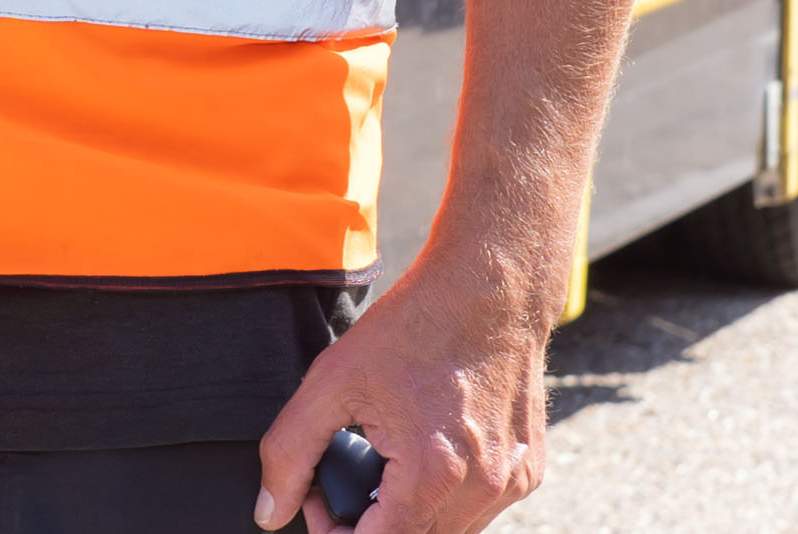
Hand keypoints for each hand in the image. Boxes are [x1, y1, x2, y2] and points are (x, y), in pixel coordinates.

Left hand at [253, 253, 551, 532]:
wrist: (490, 289)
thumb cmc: (411, 327)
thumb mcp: (332, 381)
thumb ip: (290, 453)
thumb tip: (269, 514)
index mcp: (433, 471)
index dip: (336, 531)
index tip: (318, 497)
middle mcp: (482, 486)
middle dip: (369, 524)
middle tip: (343, 477)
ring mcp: (512, 481)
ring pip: (449, 533)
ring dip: (408, 515)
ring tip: (383, 462)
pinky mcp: (528, 470)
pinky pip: (478, 509)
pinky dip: (444, 497)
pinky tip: (424, 451)